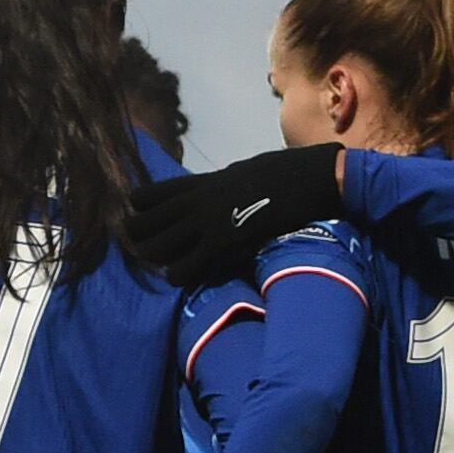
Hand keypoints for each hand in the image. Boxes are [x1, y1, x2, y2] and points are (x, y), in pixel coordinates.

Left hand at [119, 143, 341, 290]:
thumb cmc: (286, 174)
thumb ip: (219, 189)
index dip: (140, 212)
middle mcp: (196, 199)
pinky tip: (190, 277)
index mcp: (201, 182)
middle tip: (150, 253)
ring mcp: (207, 220)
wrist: (314, 176)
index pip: (148, 195)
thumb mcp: (242, 175)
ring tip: (171, 267)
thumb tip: (212, 197)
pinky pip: (183, 268)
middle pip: (140, 223)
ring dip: (157, 261)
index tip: (145, 223)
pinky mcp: (223, 241)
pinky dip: (180, 276)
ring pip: (154, 248)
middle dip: (138, 241)